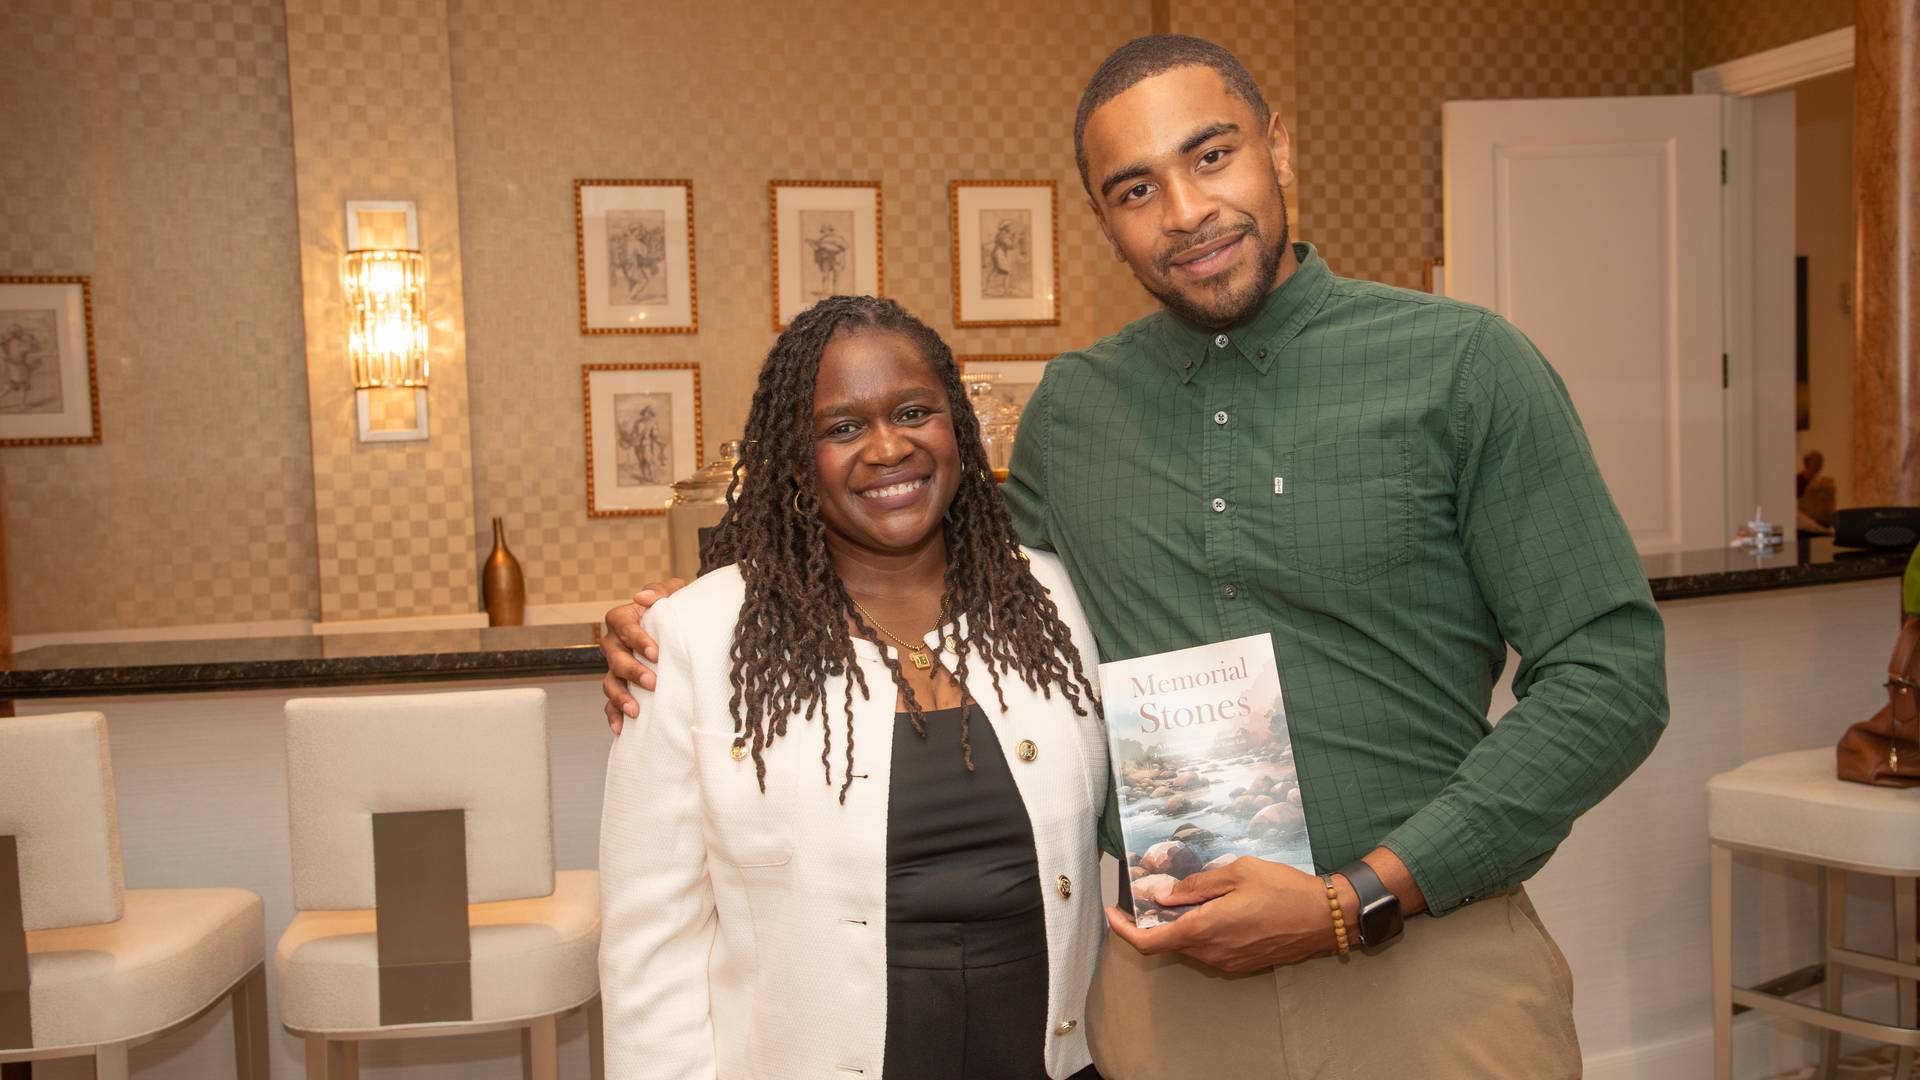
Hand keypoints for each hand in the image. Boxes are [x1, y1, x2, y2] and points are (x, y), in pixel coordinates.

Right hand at [600, 579, 685, 733]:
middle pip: (614, 657)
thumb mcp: (676, 594)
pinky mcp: (621, 686)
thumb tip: (642, 597)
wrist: (684, 629)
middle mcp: (615, 643)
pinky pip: (610, 703)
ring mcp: (616, 667)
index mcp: (624, 619)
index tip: (655, 652)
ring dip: (620, 696)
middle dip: (632, 671)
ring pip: (610, 682)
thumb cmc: (678, 610)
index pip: (623, 625)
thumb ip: (662, 592)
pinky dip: (613, 715)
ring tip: (635, 711)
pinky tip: (620, 729)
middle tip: (653, 682)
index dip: (636, 638)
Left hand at [1104, 856, 1353, 973]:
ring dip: (1180, 925)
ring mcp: (1227, 961)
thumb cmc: (1283, 889)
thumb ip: (1197, 886)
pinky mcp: (1241, 964)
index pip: (1149, 942)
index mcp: (1204, 928)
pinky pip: (1209, 949)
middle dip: (1154, 921)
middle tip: (1153, 892)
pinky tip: (1213, 909)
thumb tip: (1164, 896)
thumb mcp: (1238, 873)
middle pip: (1168, 942)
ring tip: (1189, 896)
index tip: (1112, 913)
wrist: (1323, 918)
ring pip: (1189, 945)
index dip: (1123, 931)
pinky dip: (1200, 931)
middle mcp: (1211, 952)